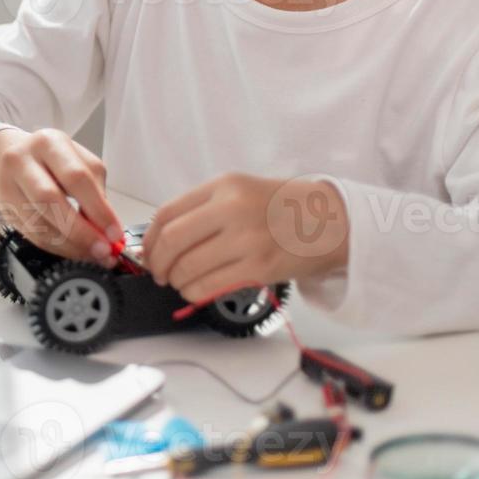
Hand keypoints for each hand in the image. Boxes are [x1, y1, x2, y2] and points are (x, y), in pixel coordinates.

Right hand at [0, 128, 123, 264]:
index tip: (114, 233)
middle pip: (50, 200)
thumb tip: (109, 230)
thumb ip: (96, 192)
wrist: (17, 158)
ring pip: (38, 222)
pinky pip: (32, 234)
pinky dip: (56, 247)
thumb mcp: (80, 163)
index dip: (98, 210)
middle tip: (102, 249)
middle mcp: (23, 160)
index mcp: (49, 142)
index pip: (76, 178)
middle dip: (81, 231)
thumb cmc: (54, 162)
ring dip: (70, 244)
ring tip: (90, 252)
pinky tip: (73, 249)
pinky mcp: (3, 207)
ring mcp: (7, 184)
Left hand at [141, 173, 348, 303]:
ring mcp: (247, 239)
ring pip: (189, 267)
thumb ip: (203, 208)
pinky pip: (210, 285)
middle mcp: (232, 209)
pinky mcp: (259, 268)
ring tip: (178, 282)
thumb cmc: (281, 207)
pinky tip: (195, 290)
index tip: (147, 252)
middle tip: (158, 272)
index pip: (168, 213)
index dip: (149, 239)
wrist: (331, 220)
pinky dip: (194, 292)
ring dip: (175, 280)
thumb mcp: (239, 190)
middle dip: (157, 263)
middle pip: (173, 241)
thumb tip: (162, 238)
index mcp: (223, 187)